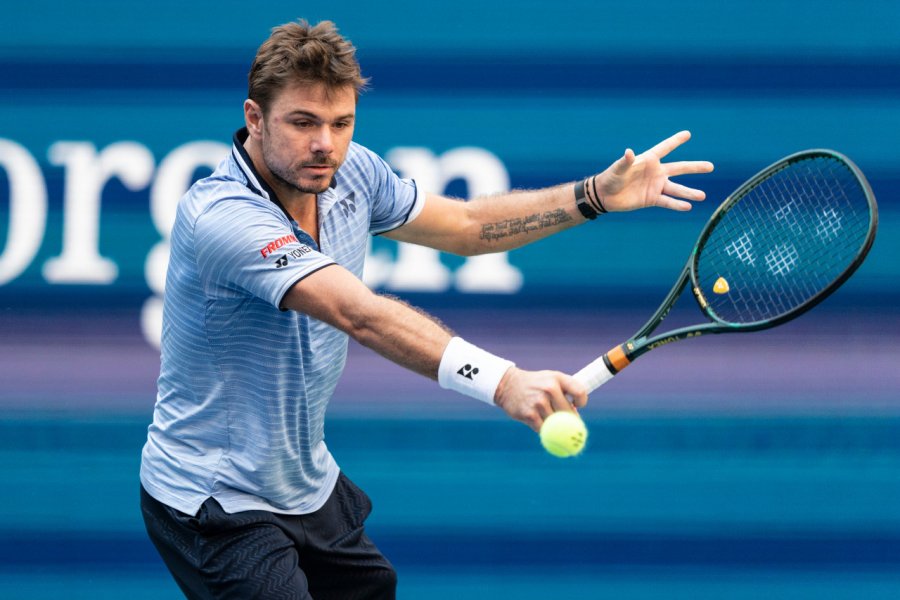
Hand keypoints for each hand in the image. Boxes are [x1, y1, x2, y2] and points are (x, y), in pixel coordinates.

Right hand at [493, 367, 587, 430]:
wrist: (507, 385)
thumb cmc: (535, 384)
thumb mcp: (550, 379)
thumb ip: (565, 392)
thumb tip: (576, 416)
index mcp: (557, 378)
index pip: (580, 392)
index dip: (581, 401)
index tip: (577, 405)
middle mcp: (549, 388)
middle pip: (568, 412)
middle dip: (569, 420)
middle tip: (567, 423)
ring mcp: (539, 402)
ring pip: (556, 423)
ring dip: (554, 426)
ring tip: (549, 420)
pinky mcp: (530, 415)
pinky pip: (544, 429)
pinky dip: (544, 430)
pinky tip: (540, 424)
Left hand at [592, 130, 713, 212]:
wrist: (605, 196)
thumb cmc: (611, 177)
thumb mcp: (618, 169)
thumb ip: (625, 161)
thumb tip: (629, 152)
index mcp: (649, 160)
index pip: (665, 148)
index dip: (675, 141)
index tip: (688, 134)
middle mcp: (656, 172)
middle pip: (679, 169)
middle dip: (695, 167)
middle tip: (711, 166)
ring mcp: (656, 186)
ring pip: (676, 189)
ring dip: (689, 193)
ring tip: (702, 196)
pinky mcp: (652, 199)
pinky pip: (667, 202)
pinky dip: (677, 204)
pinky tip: (688, 206)